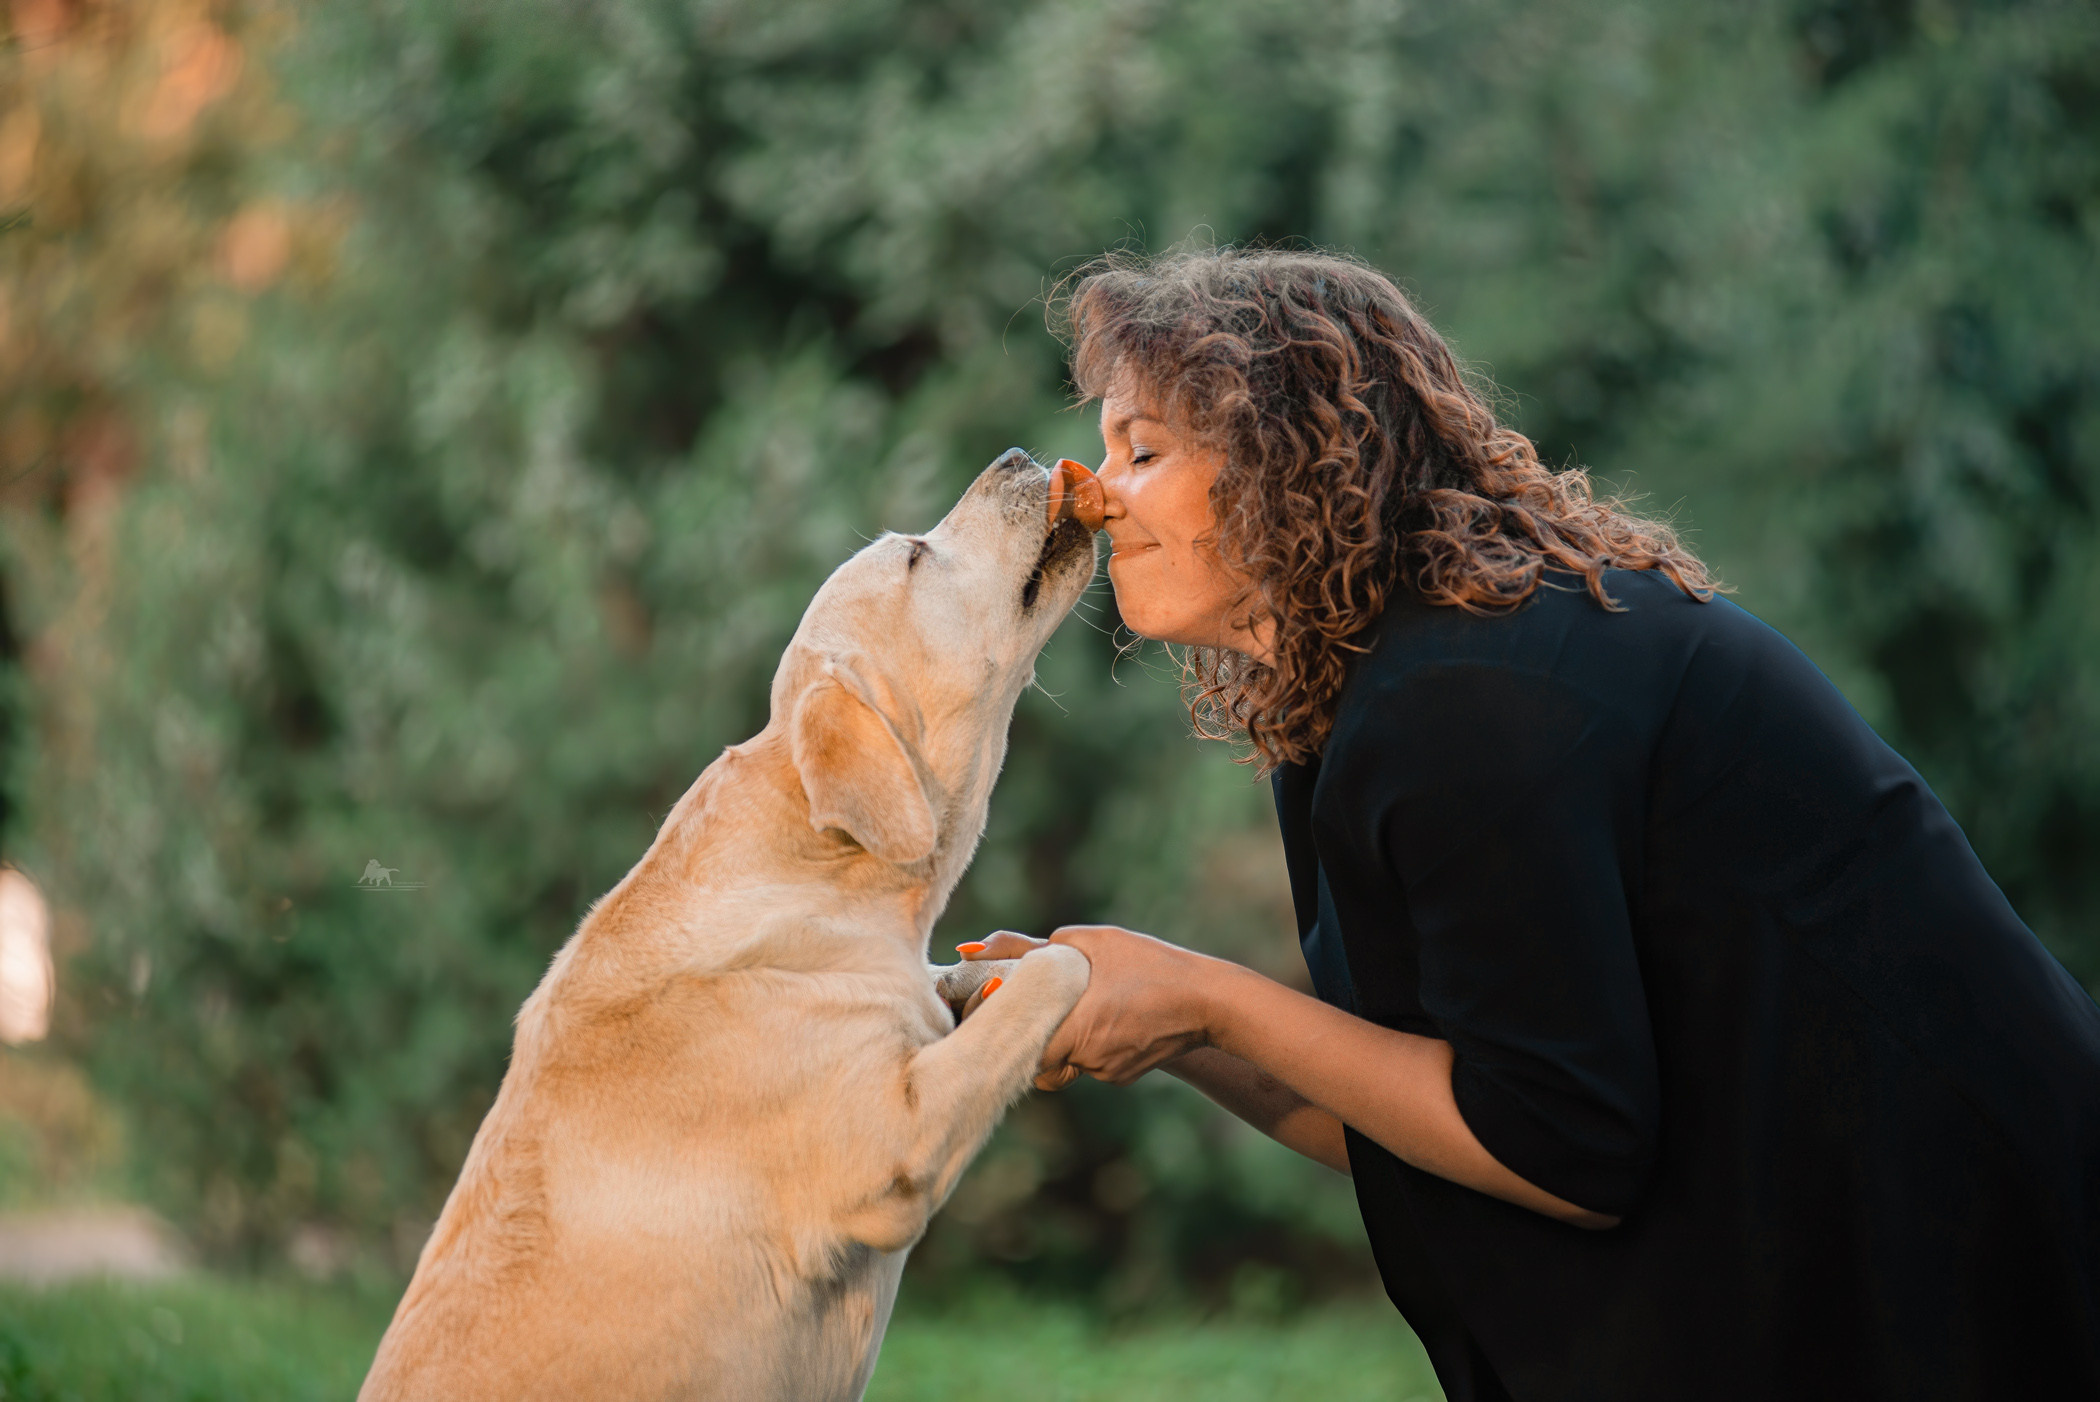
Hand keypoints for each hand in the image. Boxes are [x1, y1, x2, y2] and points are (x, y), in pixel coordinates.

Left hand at [958, 926, 1217, 1089]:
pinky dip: (1091, 1042)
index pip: (1012, 1044)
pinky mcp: (1121, 1075)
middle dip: (1029, 1032)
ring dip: (1062, 1035)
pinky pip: (1090, 1062)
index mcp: (1071, 1029)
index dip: (999, 1026)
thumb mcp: (1090, 941)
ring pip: (1063, 1059)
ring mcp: (1103, 1072)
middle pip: (1033, 1056)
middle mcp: (1083, 1059)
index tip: (995, 1007)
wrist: (1208, 1002)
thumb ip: (1030, 946)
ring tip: (1083, 1002)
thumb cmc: (1148, 964)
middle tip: (1033, 1004)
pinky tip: (1111, 1015)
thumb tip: (972, 951)